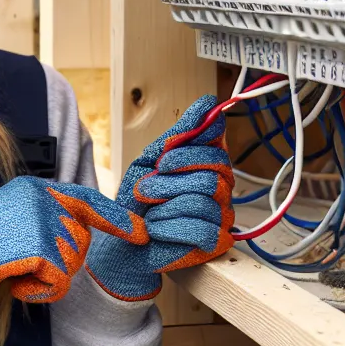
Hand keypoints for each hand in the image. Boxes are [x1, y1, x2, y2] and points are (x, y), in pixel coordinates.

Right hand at [0, 176, 142, 306]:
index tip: (139, 233)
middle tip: (18, 265)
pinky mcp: (39, 246)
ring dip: (44, 279)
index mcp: (36, 189)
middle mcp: (44, 200)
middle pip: (78, 243)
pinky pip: (57, 282)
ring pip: (69, 264)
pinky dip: (36, 291)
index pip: (87, 200)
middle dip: (56, 264)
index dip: (115, 219)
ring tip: (10, 270)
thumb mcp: (8, 220)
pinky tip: (12, 280)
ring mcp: (43, 221)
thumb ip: (41, 222)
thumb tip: (75, 238)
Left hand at [87, 98, 234, 298]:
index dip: (188, 150)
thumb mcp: (149, 162)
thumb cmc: (137, 201)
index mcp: (206, 162)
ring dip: (165, 205)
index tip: (162, 162)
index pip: (216, 140)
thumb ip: (178, 136)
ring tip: (150, 215)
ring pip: (205, 198)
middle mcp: (221, 186)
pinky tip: (157, 230)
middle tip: (146, 190)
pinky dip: (169, 228)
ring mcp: (222, 214)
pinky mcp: (217, 242)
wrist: (122, 242)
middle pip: (215, 170)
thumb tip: (208, 102)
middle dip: (170, 179)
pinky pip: (202, 229)